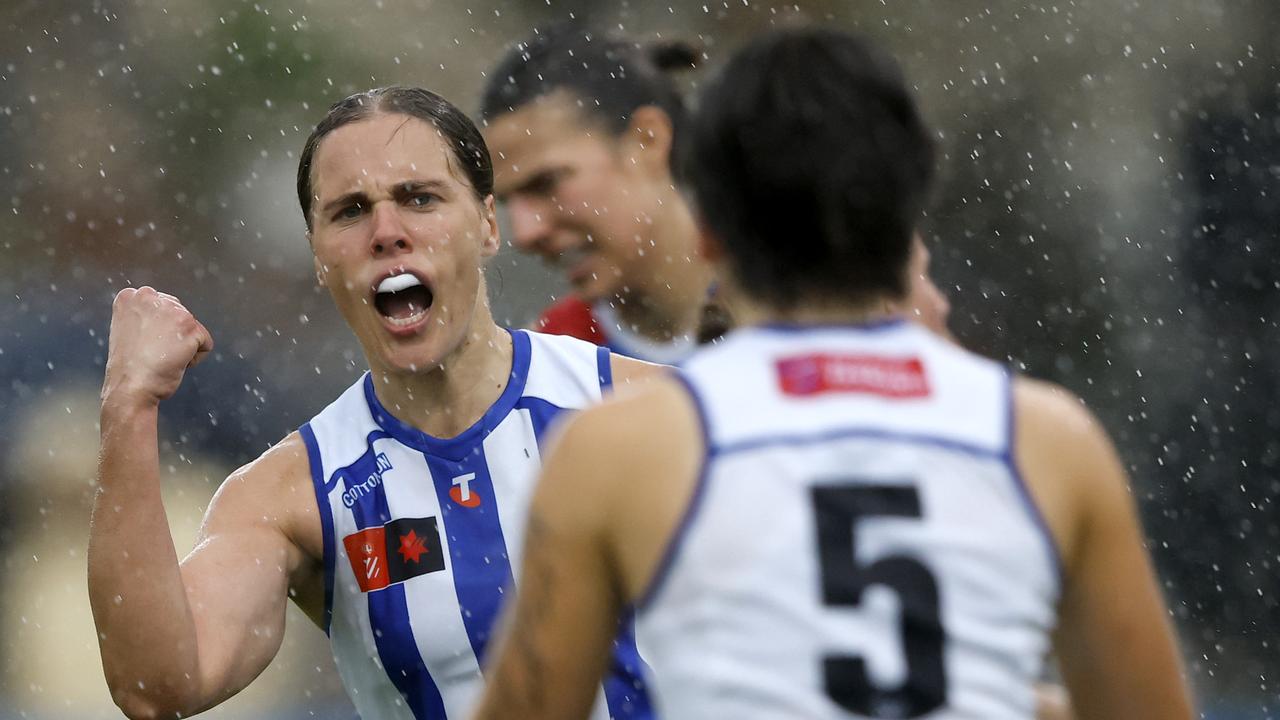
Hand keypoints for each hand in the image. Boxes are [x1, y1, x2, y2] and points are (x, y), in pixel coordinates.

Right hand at [102, 287, 213, 407]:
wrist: (130, 388)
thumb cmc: (130, 368)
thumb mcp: (130, 331)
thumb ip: (146, 317)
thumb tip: (167, 319)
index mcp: (130, 296)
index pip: (162, 307)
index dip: (156, 331)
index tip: (142, 343)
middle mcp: (149, 295)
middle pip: (180, 315)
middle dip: (172, 337)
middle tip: (152, 352)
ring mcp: (170, 309)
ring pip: (192, 329)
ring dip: (183, 347)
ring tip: (161, 357)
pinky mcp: (189, 325)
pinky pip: (205, 343)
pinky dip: (195, 358)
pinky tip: (175, 363)